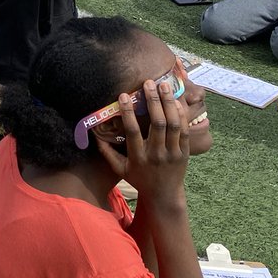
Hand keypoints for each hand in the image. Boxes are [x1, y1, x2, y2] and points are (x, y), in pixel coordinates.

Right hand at [96, 79, 189, 206]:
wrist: (165, 195)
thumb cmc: (139, 179)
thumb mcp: (119, 169)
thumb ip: (106, 151)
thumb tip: (93, 133)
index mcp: (138, 157)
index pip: (132, 131)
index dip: (128, 112)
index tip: (123, 96)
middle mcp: (156, 153)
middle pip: (157, 123)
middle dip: (153, 101)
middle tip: (148, 83)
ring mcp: (172, 152)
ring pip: (173, 124)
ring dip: (168, 102)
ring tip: (164, 85)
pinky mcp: (185, 152)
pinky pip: (184, 130)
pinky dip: (181, 114)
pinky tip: (176, 101)